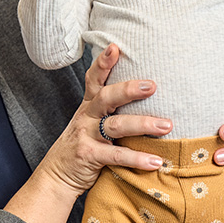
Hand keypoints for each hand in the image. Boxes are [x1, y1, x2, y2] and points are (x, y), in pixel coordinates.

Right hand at [35, 44, 170, 195]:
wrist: (56, 175)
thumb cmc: (83, 146)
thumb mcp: (91, 122)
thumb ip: (111, 110)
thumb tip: (147, 93)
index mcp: (89, 105)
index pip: (94, 79)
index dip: (103, 63)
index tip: (115, 47)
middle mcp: (86, 117)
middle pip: (107, 97)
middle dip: (129, 90)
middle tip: (153, 86)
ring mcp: (86, 136)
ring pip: (116, 125)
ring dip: (143, 124)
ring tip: (166, 126)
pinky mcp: (89, 156)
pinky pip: (116, 156)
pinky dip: (137, 158)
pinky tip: (156, 161)